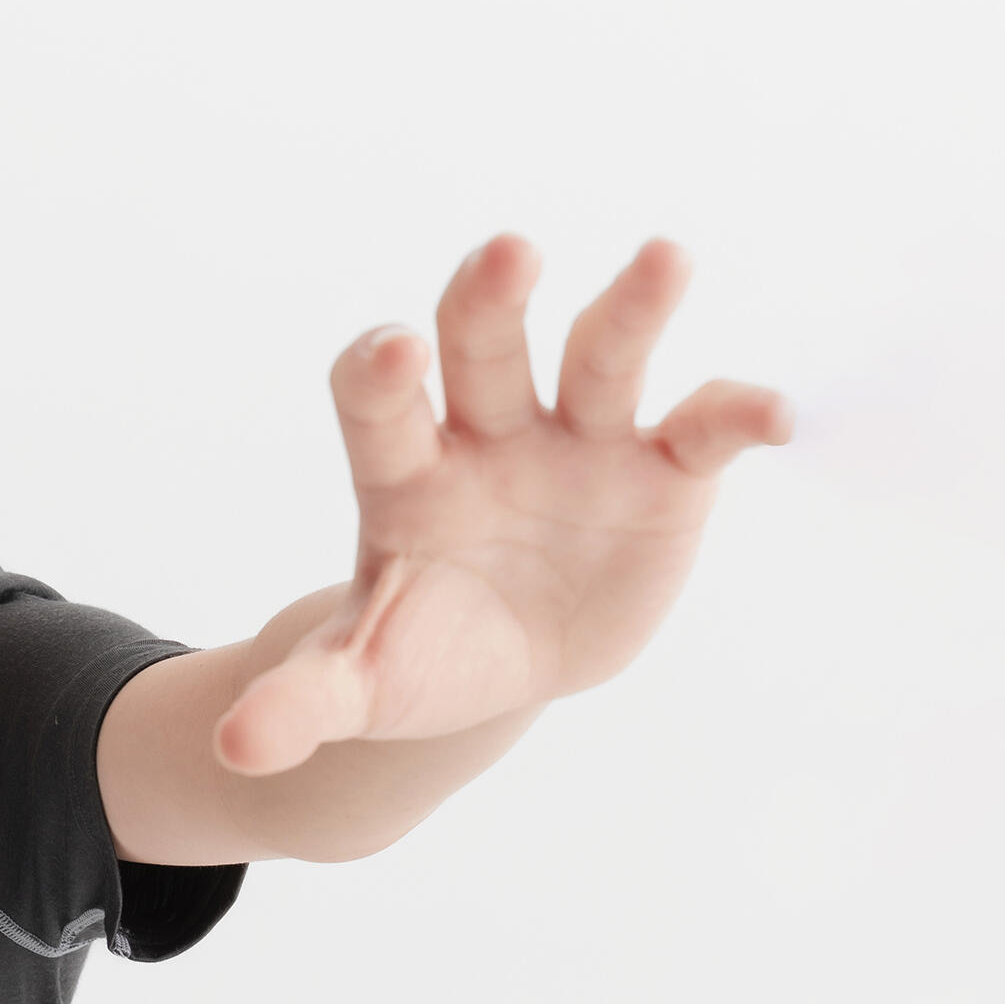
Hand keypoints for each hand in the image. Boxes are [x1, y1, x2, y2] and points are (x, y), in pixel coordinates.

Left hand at [212, 236, 791, 775]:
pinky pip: (703, 429)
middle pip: (483, 348)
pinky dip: (737, 414)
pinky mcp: (663, 471)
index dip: (381, 375)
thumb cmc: (417, 653)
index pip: (378, 403)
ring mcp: (580, 442)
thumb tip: (234, 749)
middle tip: (508, 254)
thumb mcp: (357, 684)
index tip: (393, 355)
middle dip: (489, 302)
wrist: (498, 666)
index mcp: (404, 474)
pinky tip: (770, 417)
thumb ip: (299, 703)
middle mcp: (489, 434)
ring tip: (664, 258)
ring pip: (600, 357)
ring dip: (633, 308)